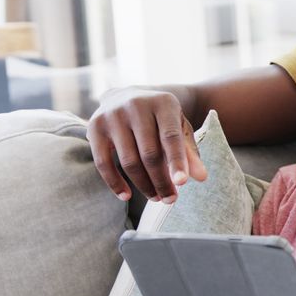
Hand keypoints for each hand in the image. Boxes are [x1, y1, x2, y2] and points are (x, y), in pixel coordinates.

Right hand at [87, 87, 206, 202]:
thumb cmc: (159, 118)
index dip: (177, 161)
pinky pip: (103, 162)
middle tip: (170, 199)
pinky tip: (126, 196)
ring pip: (129, 161)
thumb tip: (201, 177)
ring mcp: (113, 115)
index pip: (170, 137)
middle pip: (149, 153)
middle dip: (161, 181)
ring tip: (155, 197)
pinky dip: (115, 182)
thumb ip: (189, 151)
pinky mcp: (95, 127)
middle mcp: (136, 105)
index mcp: (163, 102)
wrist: (126, 96)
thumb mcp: (178, 127)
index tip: (182, 184)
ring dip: (143, 185)